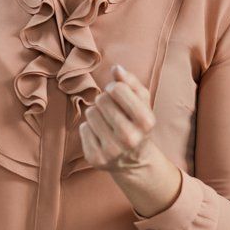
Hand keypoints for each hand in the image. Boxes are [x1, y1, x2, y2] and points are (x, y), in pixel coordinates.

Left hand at [79, 65, 183, 216]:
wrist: (135, 161)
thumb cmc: (137, 123)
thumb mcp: (142, 101)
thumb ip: (131, 81)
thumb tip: (116, 68)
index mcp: (146, 121)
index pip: (118, 88)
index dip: (115, 87)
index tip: (118, 94)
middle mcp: (130, 138)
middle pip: (102, 100)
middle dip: (105, 101)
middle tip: (112, 111)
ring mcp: (112, 151)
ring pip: (90, 113)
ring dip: (96, 114)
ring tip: (106, 123)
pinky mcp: (96, 159)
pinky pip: (83, 128)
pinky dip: (89, 128)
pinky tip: (100, 135)